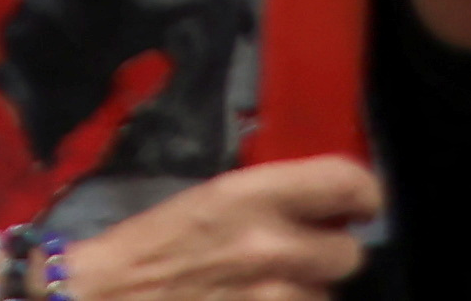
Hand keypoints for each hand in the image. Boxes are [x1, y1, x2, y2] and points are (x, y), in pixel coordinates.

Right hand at [64, 160, 382, 293]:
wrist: (107, 298)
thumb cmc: (148, 245)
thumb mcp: (208, 200)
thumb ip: (265, 198)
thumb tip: (316, 202)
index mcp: (251, 197)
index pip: (347, 183)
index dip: (363, 194)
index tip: (357, 204)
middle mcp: (273, 249)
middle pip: (350, 254)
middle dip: (329, 255)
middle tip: (302, 255)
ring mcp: (275, 300)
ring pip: (326, 297)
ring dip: (304, 292)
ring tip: (266, 288)